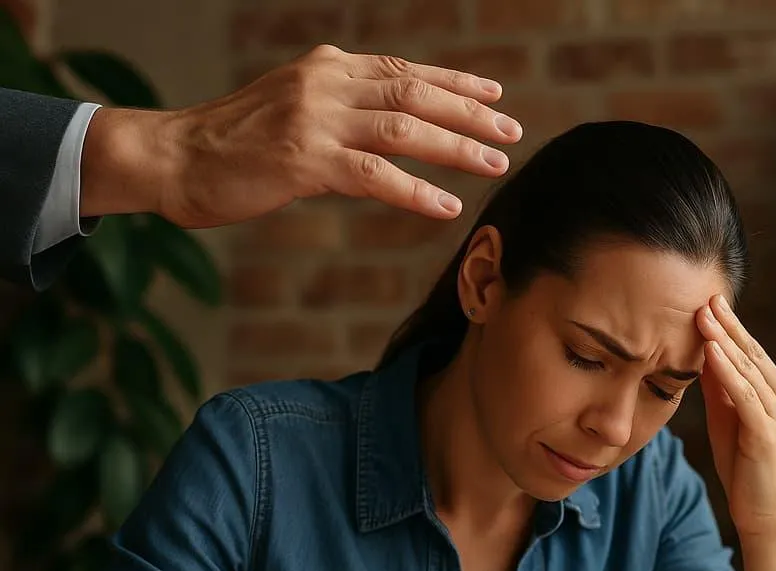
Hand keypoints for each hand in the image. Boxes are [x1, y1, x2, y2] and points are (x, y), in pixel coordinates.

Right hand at [80, 45, 522, 225]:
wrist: (174, 157)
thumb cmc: (234, 141)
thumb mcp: (293, 108)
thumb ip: (340, 109)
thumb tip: (388, 125)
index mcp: (327, 69)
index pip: (404, 70)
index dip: (454, 82)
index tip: (492, 96)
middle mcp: (326, 84)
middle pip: (415, 92)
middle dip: (469, 114)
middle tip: (510, 132)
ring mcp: (315, 119)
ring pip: (403, 127)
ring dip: (455, 147)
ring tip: (493, 165)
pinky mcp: (304, 159)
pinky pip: (374, 174)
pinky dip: (415, 191)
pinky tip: (444, 205)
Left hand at [696, 294, 775, 539]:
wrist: (764, 517)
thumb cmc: (745, 471)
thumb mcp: (728, 421)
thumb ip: (721, 390)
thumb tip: (704, 354)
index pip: (754, 354)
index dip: (733, 327)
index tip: (712, 302)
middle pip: (754, 355)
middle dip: (729, 325)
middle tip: (708, 297)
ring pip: (750, 370)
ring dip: (724, 341)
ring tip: (704, 316)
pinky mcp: (768, 433)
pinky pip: (745, 395)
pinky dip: (728, 371)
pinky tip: (712, 350)